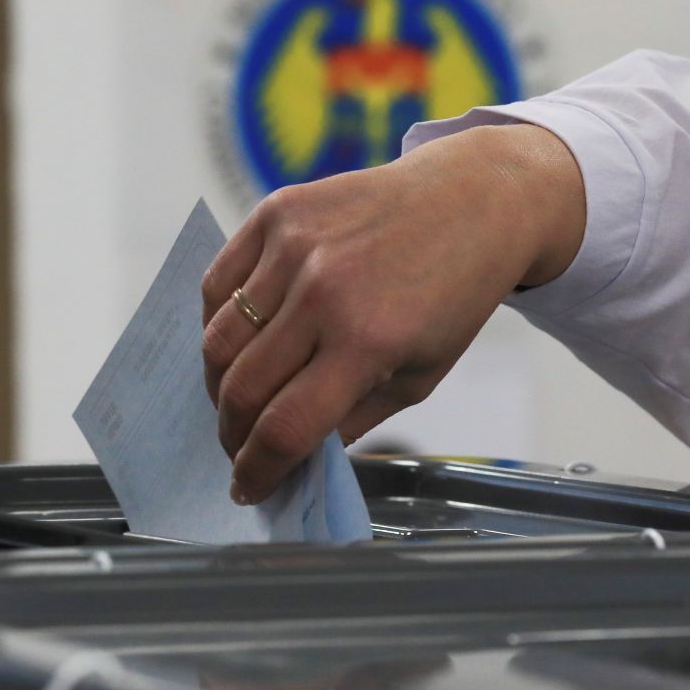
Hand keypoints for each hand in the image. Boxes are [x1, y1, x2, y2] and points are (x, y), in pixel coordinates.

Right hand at [201, 124, 585, 503]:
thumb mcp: (419, 375)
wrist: (473, 201)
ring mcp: (293, 247)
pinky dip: (215, 324)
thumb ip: (354, 418)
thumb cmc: (453, 295)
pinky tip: (236, 345)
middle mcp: (323, 292)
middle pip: (242, 389)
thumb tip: (295, 453)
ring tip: (236, 401)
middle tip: (239, 450)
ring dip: (218, 386)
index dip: (257, 470)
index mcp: (367, 341)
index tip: (246, 488)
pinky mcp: (277, 212)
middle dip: (232, 436)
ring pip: (219, 340)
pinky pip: (217, 284)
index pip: (286, 427)